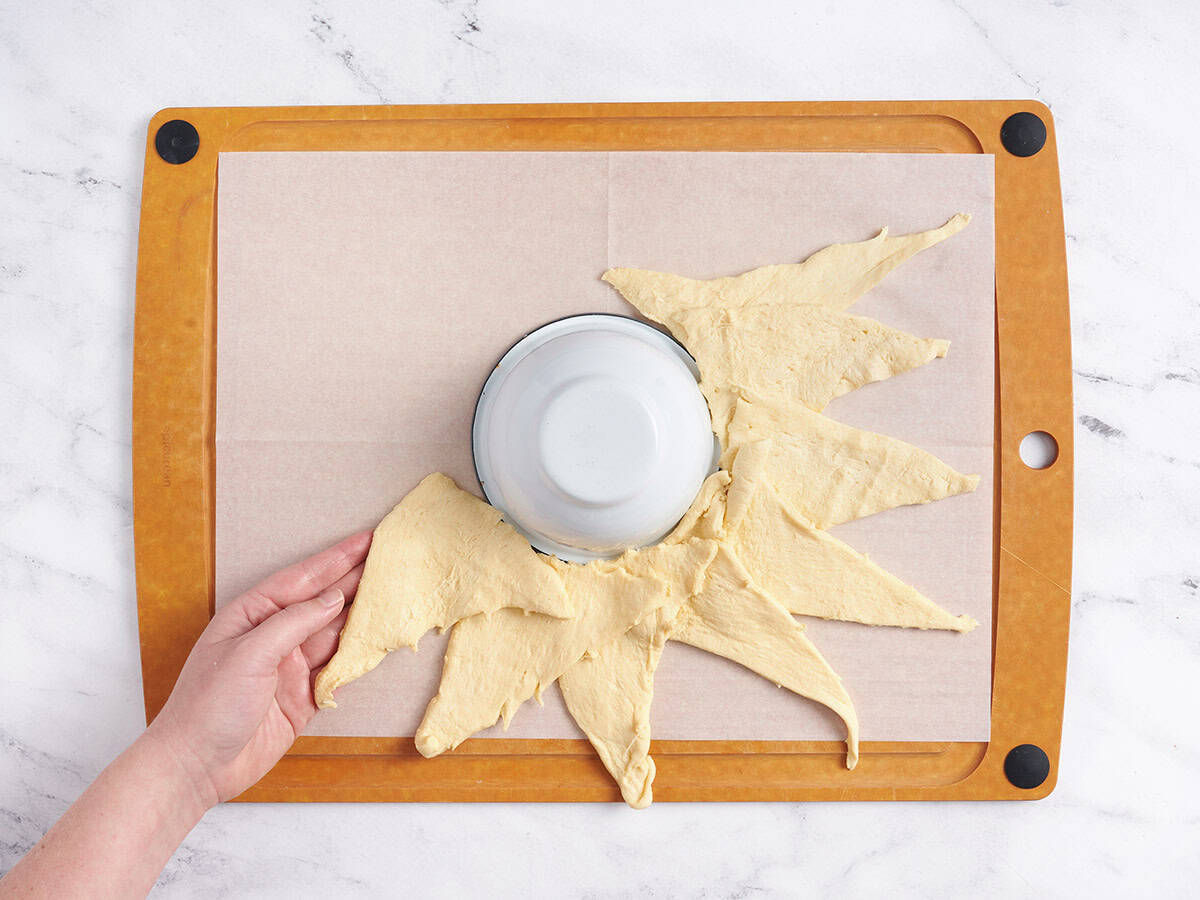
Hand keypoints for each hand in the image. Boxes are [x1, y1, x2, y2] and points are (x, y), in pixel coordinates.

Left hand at [147, 531, 371, 805]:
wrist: (196, 766)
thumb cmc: (207, 705)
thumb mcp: (249, 654)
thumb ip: (293, 623)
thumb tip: (333, 598)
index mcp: (253, 615)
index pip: (303, 579)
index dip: (337, 559)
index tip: (367, 540)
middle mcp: (274, 636)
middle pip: (323, 602)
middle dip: (356, 580)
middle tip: (390, 559)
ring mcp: (290, 666)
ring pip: (335, 633)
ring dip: (362, 616)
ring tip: (393, 593)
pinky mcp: (303, 697)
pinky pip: (338, 670)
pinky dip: (357, 657)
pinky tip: (376, 640)